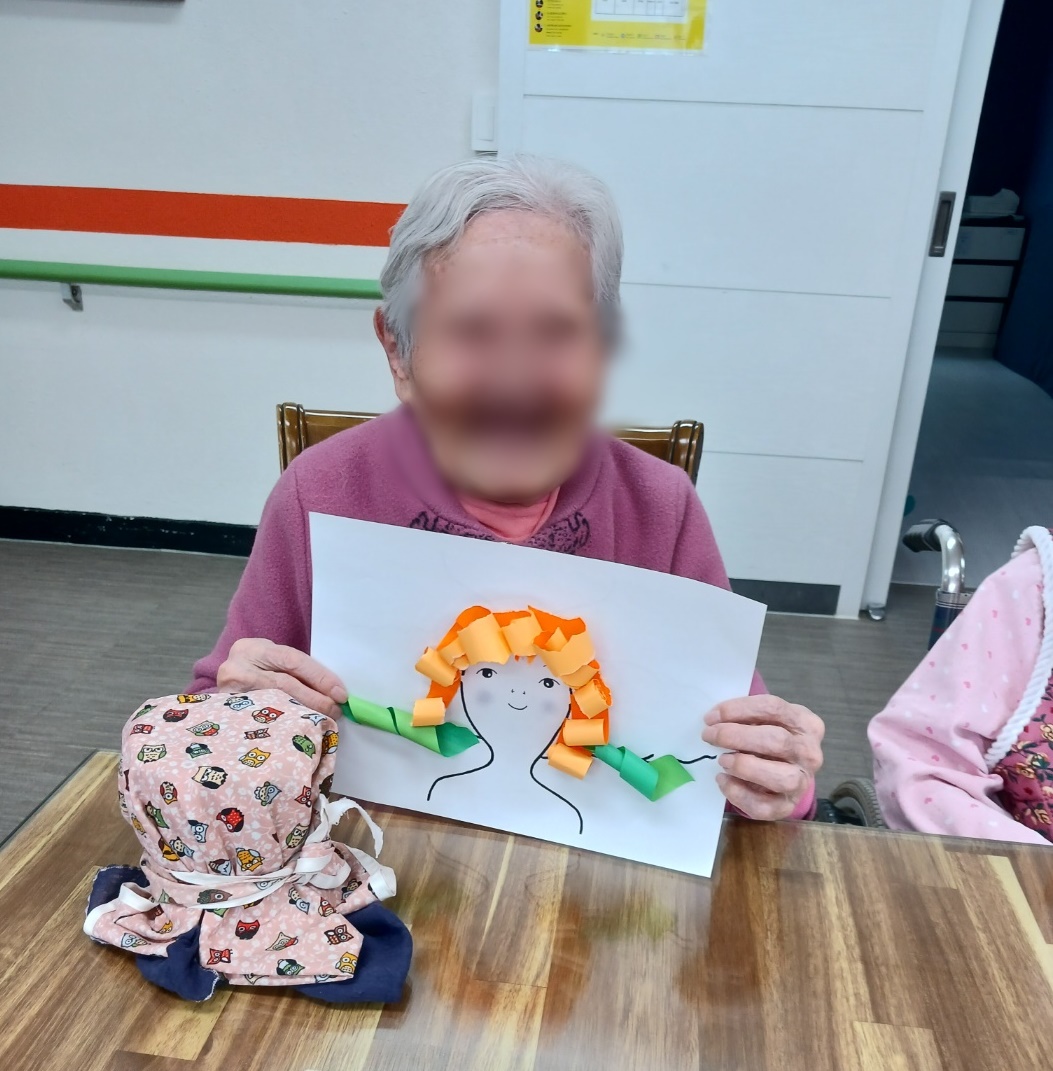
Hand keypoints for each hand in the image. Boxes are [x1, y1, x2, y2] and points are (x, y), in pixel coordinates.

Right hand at [216, 638, 347, 716]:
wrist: (227, 678)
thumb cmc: (258, 667)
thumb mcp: (271, 658)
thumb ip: (295, 668)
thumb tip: (333, 689)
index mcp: (253, 649)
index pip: (293, 661)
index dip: (319, 677)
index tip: (340, 693)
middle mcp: (236, 669)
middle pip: (284, 686)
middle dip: (315, 699)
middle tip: (336, 711)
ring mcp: (228, 694)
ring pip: (274, 706)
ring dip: (303, 714)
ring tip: (323, 721)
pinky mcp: (227, 716)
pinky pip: (262, 723)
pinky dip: (285, 725)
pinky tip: (300, 729)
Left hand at [701, 695, 823, 820]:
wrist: (785, 770)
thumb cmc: (769, 737)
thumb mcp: (765, 719)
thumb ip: (746, 716)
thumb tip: (714, 720)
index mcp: (805, 723)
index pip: (774, 708)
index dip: (739, 710)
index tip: (711, 717)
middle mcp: (809, 753)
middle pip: (777, 741)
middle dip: (736, 736)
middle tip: (709, 735)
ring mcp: (802, 782)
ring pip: (781, 778)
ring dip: (745, 767)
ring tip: (722, 760)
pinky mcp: (787, 806)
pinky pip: (765, 806)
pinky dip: (740, 794)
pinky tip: (723, 780)